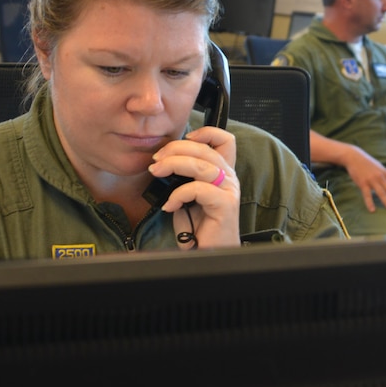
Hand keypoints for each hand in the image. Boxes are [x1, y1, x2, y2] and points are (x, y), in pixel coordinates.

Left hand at [149, 126, 240, 248]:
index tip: (185, 139)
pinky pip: (198, 189)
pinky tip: (170, 205)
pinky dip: (178, 194)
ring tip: (156, 172)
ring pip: (201, 165)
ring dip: (173, 165)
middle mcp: (229, 177)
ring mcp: (229, 190)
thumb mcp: (188, 194)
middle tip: (156, 159)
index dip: (206, 133)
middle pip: (205, 149)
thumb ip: (185, 175)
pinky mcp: (225, 205)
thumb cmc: (197, 226)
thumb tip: (163, 160)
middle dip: (175, 149)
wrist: (206, 253)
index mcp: (223, 171)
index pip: (225, 139)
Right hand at [343, 145, 385, 212]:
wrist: (354, 157)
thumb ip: (384, 176)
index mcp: (385, 173)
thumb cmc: (366, 163)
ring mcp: (372, 180)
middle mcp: (380, 177)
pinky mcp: (363, 183)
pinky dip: (370, 203)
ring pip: (382, 193)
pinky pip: (367, 195)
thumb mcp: (378, 167)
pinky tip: (372, 210)